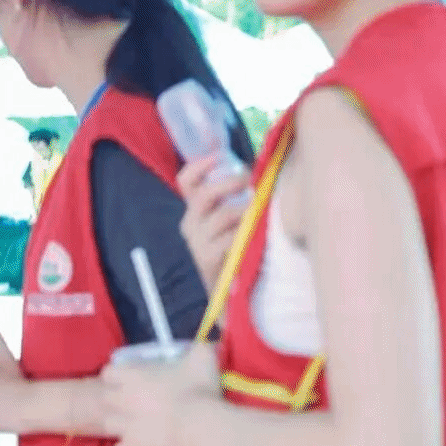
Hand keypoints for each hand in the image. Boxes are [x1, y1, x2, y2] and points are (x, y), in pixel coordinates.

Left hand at [101, 342, 220, 445]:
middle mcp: (121, 399)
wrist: (199, 425)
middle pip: (105, 398)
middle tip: (135, 403)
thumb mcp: (202, 358)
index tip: (131, 379)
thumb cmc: (198, 388)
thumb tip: (205, 343)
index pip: (108, 372)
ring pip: (108, 425)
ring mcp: (124, 425)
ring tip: (135, 427)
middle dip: (116, 401)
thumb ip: (199, 348)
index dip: (117, 376)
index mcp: (132, 376)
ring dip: (119, 425)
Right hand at [177, 155, 250, 289]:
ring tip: (259, 209)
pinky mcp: (208, 258)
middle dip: (229, 183)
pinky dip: (245, 232)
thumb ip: (236, 196)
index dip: (199, 166)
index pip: (186, 181)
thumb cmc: (234, 247)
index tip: (219, 156)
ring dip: (245, 209)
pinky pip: (230, 238)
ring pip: (222, 215)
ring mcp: (198, 242)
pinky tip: (254, 233)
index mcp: (194, 209)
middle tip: (249, 180)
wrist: (228, 288)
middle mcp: (191, 223)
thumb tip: (258, 170)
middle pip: (203, 195)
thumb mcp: (230, 219)